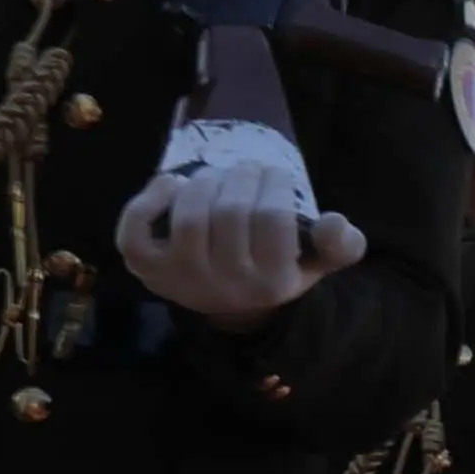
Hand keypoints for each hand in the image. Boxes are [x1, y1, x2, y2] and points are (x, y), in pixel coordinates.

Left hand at [112, 115, 365, 326]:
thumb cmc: (273, 269)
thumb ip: (339, 245)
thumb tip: (334, 222)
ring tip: (217, 176)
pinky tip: (173, 183)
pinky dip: (150, 199)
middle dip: (242, 176)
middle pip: (230, 212)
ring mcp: (180, 278)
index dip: (275, 184)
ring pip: (190, 217)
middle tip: (248, 169)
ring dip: (205, 182)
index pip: (273, 218)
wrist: (227, 304)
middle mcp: (225, 285)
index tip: (276, 174)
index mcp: (271, 282)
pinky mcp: (146, 268)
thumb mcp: (315, 263)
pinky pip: (135, 230)